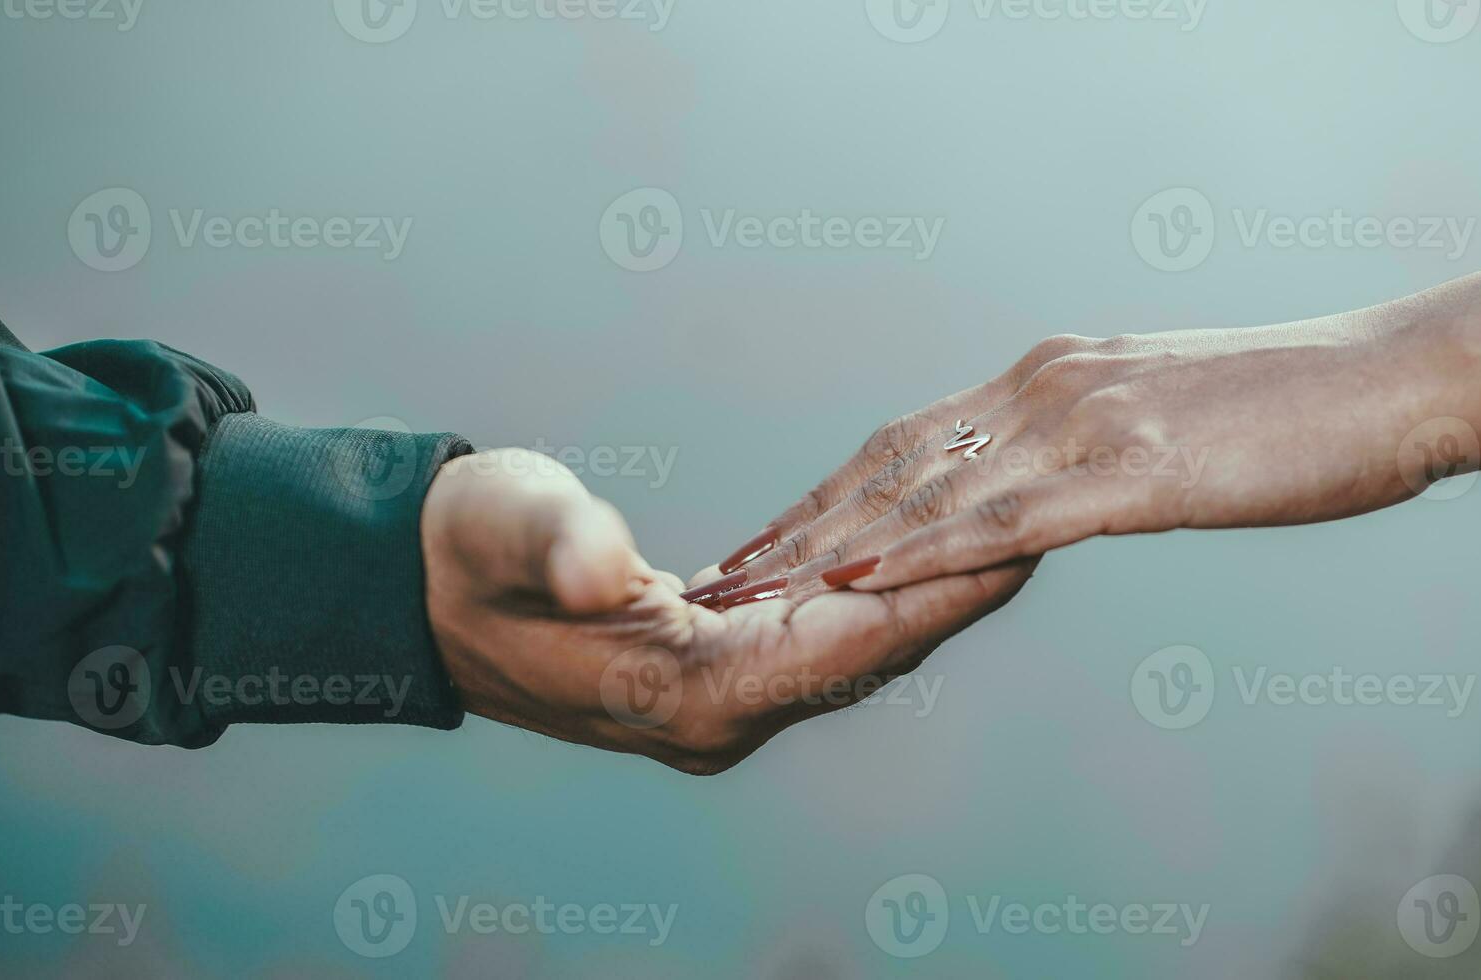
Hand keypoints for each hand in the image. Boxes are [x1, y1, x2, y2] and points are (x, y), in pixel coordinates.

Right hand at [420, 448, 1035, 773]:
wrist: (424, 592)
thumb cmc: (466, 550)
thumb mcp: (506, 526)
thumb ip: (561, 546)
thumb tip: (607, 569)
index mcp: (685, 689)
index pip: (846, 647)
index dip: (937, 596)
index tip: (1022, 548)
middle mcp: (721, 715)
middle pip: (875, 656)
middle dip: (964, 592)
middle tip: (1056, 524)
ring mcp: (725, 703)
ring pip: (862, 652)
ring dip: (937, 595)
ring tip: (1021, 532)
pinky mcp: (722, 671)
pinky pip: (829, 638)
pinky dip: (886, 597)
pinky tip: (933, 554)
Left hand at [702, 311, 1439, 596]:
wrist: (1392, 380)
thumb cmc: (1296, 406)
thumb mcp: (1170, 413)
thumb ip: (1098, 438)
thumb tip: (1059, 475)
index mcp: (1051, 376)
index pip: (910, 439)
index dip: (828, 493)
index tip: (769, 536)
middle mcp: (1045, 390)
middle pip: (890, 464)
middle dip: (798, 523)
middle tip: (722, 570)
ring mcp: (1082, 426)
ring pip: (926, 493)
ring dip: (829, 547)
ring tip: (755, 588)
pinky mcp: (1130, 473)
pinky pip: (1002, 521)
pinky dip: (919, 554)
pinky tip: (859, 584)